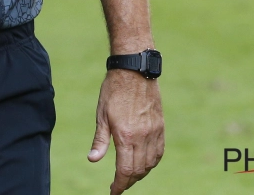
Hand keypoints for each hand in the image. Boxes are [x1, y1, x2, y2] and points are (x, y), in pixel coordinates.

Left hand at [88, 69, 163, 193]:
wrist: (135, 71)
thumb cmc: (114, 91)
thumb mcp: (102, 115)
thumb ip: (100, 140)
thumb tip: (93, 160)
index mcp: (126, 136)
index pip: (125, 170)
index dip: (119, 185)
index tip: (113, 192)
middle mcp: (143, 137)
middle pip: (138, 171)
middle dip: (128, 182)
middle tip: (119, 185)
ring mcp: (154, 132)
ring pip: (151, 164)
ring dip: (140, 174)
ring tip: (129, 175)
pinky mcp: (160, 127)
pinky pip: (159, 152)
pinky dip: (152, 162)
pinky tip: (144, 163)